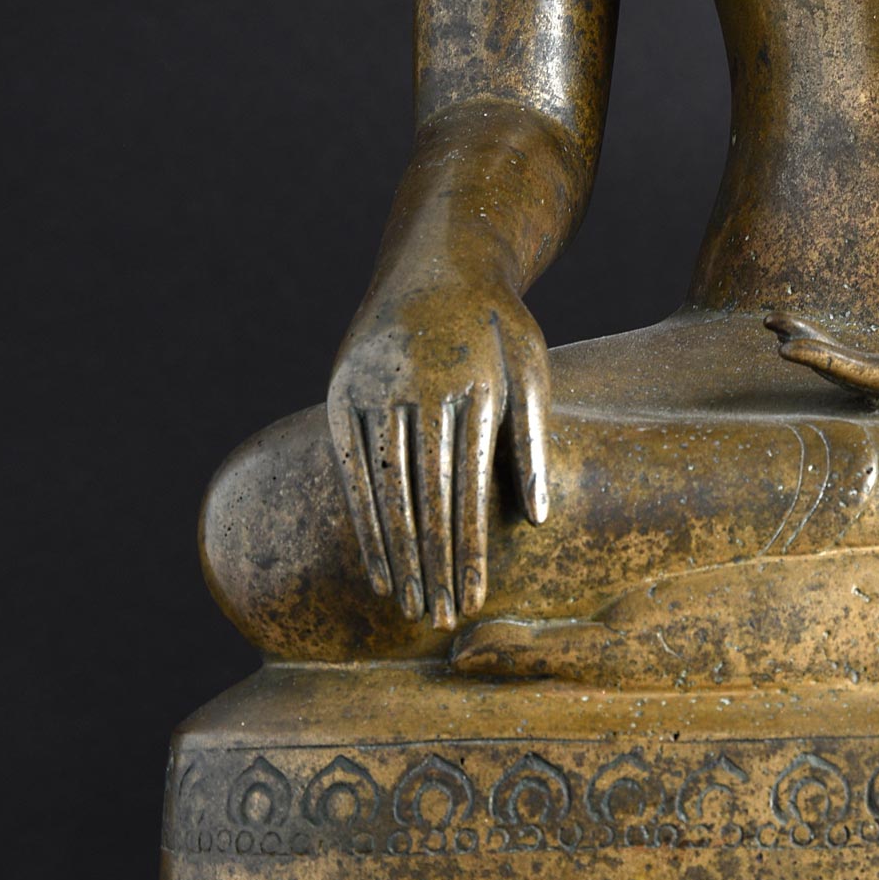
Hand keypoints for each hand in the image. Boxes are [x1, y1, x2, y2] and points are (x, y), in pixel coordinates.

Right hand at [325, 258, 550, 627]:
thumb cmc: (494, 325)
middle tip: (442, 621)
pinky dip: (364, 524)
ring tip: (411, 608)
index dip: (469, 549)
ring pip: (383, 491)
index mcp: (471, 385)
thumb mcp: (531, 365)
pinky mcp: (341, 395)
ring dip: (397, 557)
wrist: (435, 258)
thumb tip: (537, 519)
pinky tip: (378, 568)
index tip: (476, 598)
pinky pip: (351, 473)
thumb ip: (533, 439)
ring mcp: (372, 391)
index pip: (468, 488)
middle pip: (424, 498)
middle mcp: (415, 389)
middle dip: (434, 565)